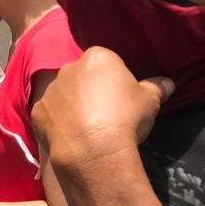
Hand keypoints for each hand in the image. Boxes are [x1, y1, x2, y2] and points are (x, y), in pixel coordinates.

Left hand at [31, 47, 173, 170]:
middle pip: (83, 76)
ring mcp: (50, 90)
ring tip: (89, 128)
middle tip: (107, 113)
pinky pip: (50, 114)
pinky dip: (59, 122)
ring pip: (64, 94)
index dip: (116, 80)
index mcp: (97, 57)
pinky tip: (72, 136)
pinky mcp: (37, 111)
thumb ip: (157, 87)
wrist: (93, 148)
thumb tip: (167, 83)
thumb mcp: (150, 100)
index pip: (107, 62)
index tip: (122, 98)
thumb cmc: (125, 117)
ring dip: (73, 105)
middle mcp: (68, 68)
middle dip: (92, 90)